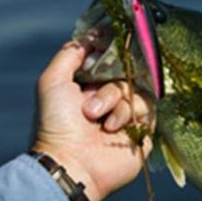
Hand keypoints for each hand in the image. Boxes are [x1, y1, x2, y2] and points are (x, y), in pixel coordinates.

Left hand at [32, 40, 154, 200]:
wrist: (72, 164)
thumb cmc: (57, 124)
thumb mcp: (52, 82)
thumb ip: (69, 54)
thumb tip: (90, 36)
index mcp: (89, 87)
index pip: (108, 62)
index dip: (110, 56)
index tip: (111, 50)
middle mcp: (109, 99)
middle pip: (125, 75)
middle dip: (108, 88)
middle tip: (89, 108)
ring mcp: (126, 115)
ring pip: (136, 90)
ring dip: (116, 103)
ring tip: (100, 122)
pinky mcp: (142, 130)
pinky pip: (149, 108)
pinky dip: (130, 115)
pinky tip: (113, 129)